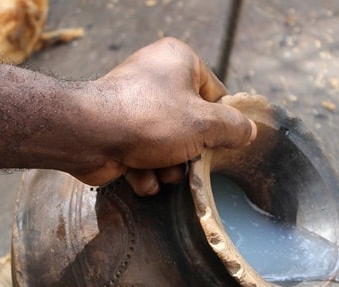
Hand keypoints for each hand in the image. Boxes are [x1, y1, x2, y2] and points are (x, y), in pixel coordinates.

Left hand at [79, 37, 256, 194]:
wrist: (89, 136)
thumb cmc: (150, 120)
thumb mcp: (205, 124)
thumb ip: (233, 128)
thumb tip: (249, 132)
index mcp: (179, 61)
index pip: (215, 95)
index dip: (219, 123)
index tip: (217, 143)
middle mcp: (155, 78)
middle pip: (192, 125)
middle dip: (189, 153)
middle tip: (185, 161)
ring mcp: (135, 106)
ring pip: (169, 146)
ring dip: (168, 168)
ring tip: (158, 169)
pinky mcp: (118, 133)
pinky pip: (144, 156)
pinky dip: (144, 171)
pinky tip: (138, 174)